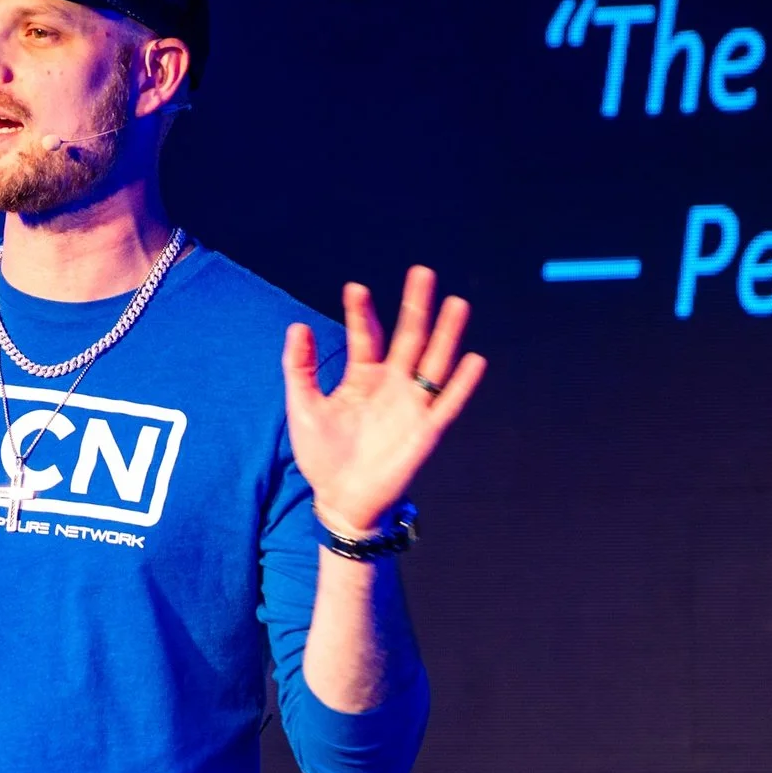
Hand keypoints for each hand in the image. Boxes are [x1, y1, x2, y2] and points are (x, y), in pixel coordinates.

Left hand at [281, 265, 485, 535]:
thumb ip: (300, 368)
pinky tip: (474, 359)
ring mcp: (410, 406)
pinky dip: (461, 384)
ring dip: (446, 334)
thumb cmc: (322, 455)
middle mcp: (391, 385)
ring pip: (433, 362)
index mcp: (362, 377)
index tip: (355, 288)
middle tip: (422, 271)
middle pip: (408, 337)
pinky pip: (447, 404)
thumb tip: (297, 325)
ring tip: (457, 303)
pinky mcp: (425, 432)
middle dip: (415, 306)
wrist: (340, 500)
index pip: (365, 336)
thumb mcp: (304, 407)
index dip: (361, 312)